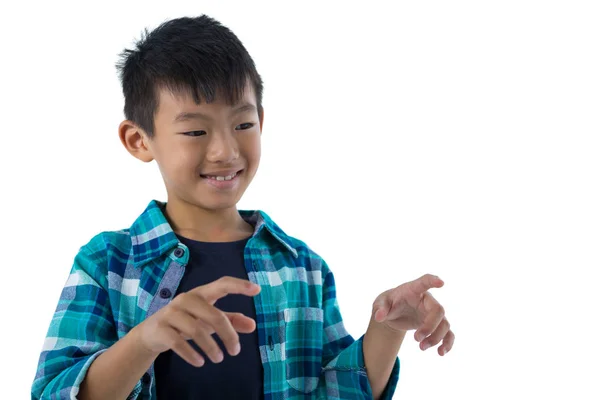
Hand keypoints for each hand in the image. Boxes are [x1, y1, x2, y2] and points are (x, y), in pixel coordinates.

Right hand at [132, 276, 260, 366]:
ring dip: (211, 347)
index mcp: (201, 293)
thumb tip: (253, 325)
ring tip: (219, 359)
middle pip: (214, 315)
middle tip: (236, 351)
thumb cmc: (186, 322)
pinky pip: (178, 342)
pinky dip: (192, 354)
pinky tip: (200, 362)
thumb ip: (231, 321)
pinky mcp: (161, 329)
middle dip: (228, 335)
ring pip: (196, 330)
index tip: (257, 290)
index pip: (222, 284)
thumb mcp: (208, 320)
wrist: (151, 333)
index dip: (239, 286)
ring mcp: (171, 313)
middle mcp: (186, 299)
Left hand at [372, 274, 453, 355]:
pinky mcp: (436, 325)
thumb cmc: (389, 303)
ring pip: (444, 324)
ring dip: (435, 338)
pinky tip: (440, 353)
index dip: (432, 281)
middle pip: (438, 310)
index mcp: (413, 290)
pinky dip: (447, 343)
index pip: (424, 282)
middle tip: (416, 340)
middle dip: (430, 327)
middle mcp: (427, 300)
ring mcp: (433, 313)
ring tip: (421, 348)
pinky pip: (448, 334)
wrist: (394, 313)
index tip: (441, 282)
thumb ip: (380, 308)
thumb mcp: (380, 303)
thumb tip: (379, 317)